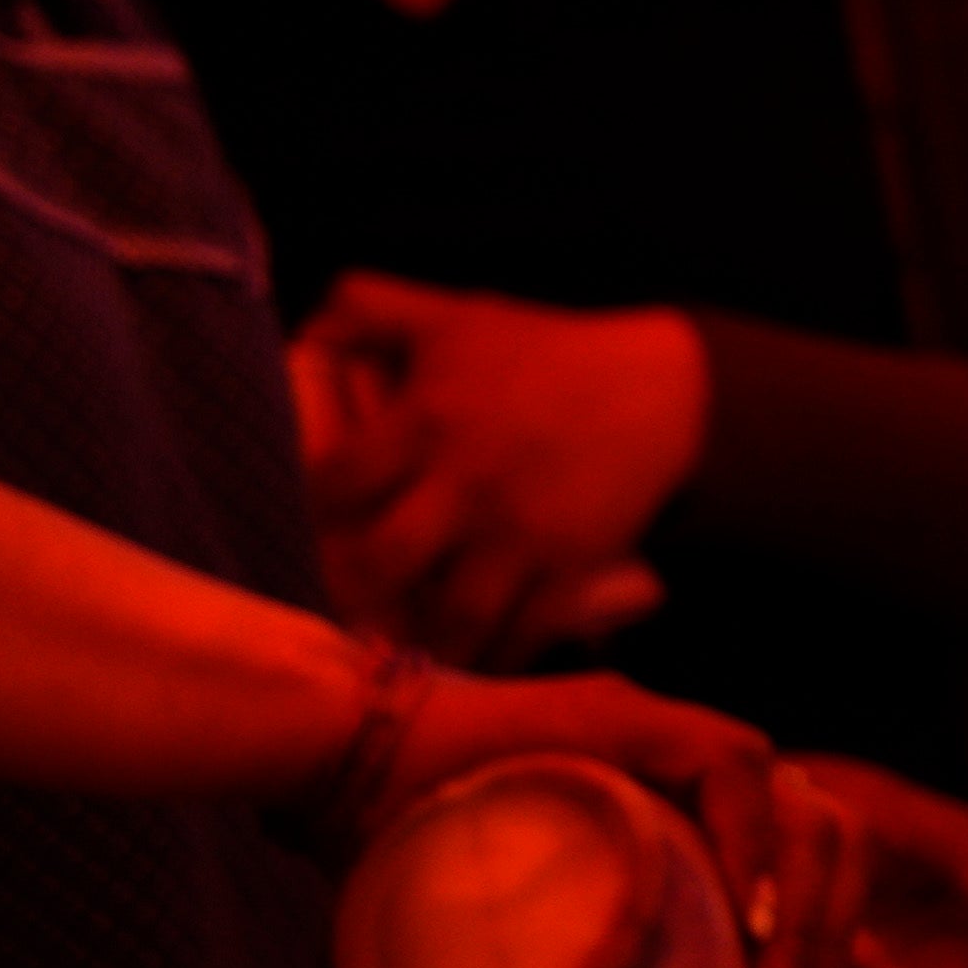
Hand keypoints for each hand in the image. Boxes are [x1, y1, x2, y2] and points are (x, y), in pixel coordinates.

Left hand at [292, 274, 706, 663]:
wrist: (666, 392)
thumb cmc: (546, 352)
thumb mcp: (454, 316)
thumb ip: (369, 310)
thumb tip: (302, 326)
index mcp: (426, 420)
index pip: (334, 482)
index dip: (307, 511)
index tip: (306, 524)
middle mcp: (467, 484)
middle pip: (381, 562)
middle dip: (351, 590)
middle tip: (339, 600)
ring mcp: (521, 533)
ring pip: (452, 616)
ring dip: (420, 642)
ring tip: (400, 649)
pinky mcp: (570, 567)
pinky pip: (522, 633)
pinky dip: (494, 656)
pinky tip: (473, 657)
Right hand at [320, 662, 865, 967]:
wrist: (338, 760)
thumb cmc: (416, 865)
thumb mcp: (530, 955)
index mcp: (706, 848)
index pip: (828, 907)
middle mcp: (715, 796)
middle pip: (848, 867)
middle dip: (869, 965)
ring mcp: (685, 750)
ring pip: (814, 824)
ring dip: (814, 926)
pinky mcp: (641, 721)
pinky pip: (737, 772)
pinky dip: (753, 843)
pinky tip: (752, 921)